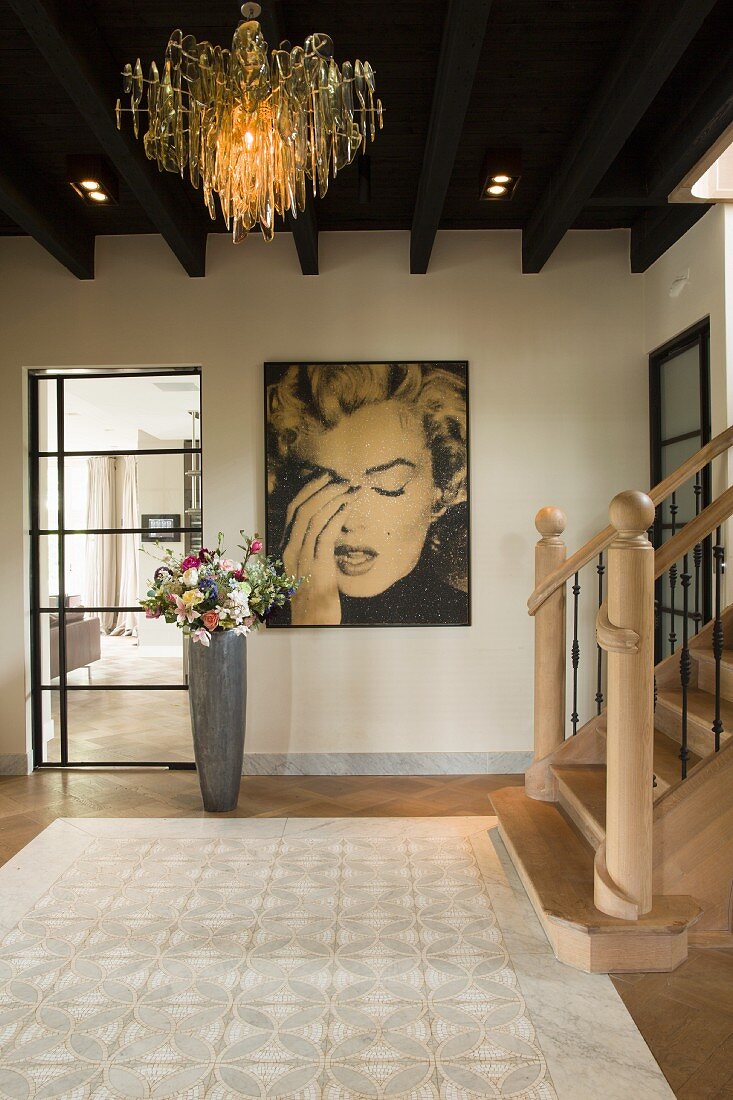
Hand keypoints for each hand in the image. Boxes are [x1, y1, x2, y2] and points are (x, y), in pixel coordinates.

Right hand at [282, 473, 350, 624]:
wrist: (312, 624)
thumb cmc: (315, 599)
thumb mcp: (309, 569)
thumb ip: (313, 549)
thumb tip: (327, 529)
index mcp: (286, 549)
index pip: (292, 512)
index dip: (308, 491)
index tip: (324, 479)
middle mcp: (290, 551)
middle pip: (302, 509)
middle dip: (322, 489)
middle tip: (341, 479)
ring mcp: (302, 559)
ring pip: (313, 518)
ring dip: (333, 499)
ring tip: (350, 490)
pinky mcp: (317, 566)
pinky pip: (325, 534)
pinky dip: (337, 516)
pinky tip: (349, 507)